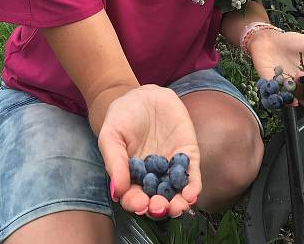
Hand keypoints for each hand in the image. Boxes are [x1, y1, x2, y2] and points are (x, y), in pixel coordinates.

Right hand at [98, 84, 200, 218]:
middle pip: (157, 200)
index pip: (134, 197)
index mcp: (132, 176)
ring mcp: (171, 168)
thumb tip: (117, 191)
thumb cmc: (122, 117)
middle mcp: (153, 177)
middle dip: (158, 207)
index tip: (138, 204)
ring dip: (178, 204)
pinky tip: (191, 194)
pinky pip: (191, 175)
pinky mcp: (187, 156)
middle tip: (158, 207)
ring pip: (176, 193)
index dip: (136, 203)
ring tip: (177, 207)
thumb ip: (114, 161)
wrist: (143, 95)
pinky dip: (193, 187)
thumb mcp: (111, 136)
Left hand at [248, 30, 303, 108]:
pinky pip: (275, 97)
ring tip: (299, 75)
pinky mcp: (270, 86)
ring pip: (294, 99)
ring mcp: (285, 88)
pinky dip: (281, 97)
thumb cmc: (292, 43)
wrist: (269, 38)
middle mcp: (300, 88)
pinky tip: (286, 92)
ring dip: (299, 90)